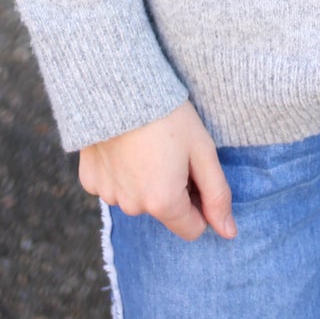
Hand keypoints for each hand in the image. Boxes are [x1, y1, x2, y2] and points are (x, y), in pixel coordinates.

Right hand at [78, 101, 236, 241]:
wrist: (119, 85)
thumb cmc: (168, 115)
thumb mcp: (202, 150)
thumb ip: (218, 195)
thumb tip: (229, 233)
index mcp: (163, 203)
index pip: (193, 228)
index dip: (200, 202)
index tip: (195, 172)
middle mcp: (133, 207)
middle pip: (165, 211)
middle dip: (172, 189)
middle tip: (171, 150)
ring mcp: (108, 195)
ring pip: (138, 199)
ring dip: (146, 181)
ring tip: (147, 144)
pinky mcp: (90, 181)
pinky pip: (114, 186)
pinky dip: (122, 172)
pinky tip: (124, 146)